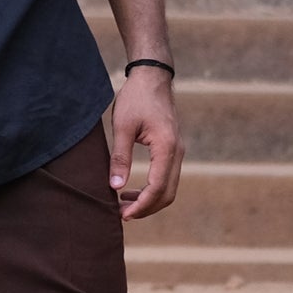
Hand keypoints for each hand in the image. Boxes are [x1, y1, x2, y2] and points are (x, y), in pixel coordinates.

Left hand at [109, 66, 183, 220]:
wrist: (152, 77)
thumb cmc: (136, 98)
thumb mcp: (122, 127)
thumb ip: (120, 157)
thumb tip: (115, 186)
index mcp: (166, 147)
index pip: (158, 187)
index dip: (141, 205)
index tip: (123, 215)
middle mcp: (177, 152)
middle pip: (167, 193)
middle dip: (146, 208)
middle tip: (122, 215)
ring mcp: (177, 151)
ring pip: (169, 187)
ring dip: (149, 200)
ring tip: (124, 205)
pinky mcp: (172, 149)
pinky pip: (167, 177)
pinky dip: (152, 189)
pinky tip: (131, 189)